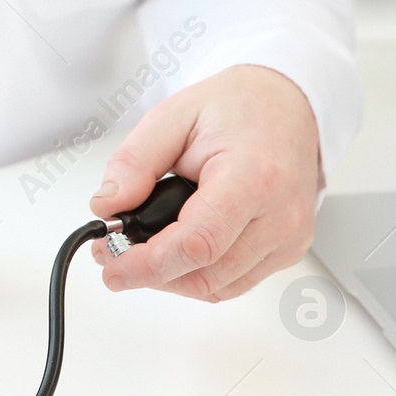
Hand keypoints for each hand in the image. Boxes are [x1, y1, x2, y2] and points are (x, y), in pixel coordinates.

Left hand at [89, 65, 320, 302]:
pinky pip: (234, 282)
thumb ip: (134, 162)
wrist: (287, 108)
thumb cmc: (237, 109)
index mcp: (254, 176)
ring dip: (170, 278)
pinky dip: (195, 275)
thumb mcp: (171, 117)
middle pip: (206, 275)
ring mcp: (288, 238)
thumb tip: (107, 206)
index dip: (149, 264)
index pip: (199, 243)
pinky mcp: (286, 250)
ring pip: (217, 288)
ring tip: (137, 250)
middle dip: (150, 272)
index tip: (114, 266)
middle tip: (112, 253)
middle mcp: (280, 215)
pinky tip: (172, 251)